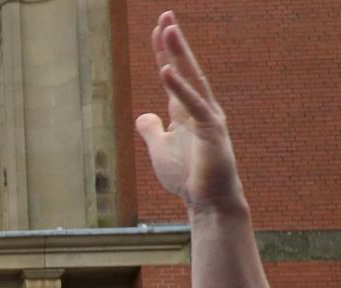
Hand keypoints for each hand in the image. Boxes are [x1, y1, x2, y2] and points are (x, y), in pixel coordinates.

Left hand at [135, 11, 245, 215]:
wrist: (207, 201)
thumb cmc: (187, 176)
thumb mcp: (159, 149)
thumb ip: (152, 130)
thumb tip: (144, 116)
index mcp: (185, 111)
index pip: (173, 75)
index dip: (163, 53)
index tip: (158, 29)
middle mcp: (199, 108)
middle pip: (184, 68)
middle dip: (174, 42)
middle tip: (165, 15)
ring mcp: (207, 117)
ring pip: (192, 78)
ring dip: (179, 54)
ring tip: (168, 29)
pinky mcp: (211, 130)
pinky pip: (193, 103)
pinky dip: (179, 87)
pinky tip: (166, 69)